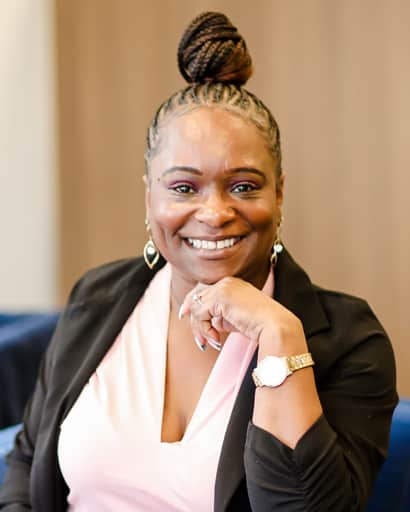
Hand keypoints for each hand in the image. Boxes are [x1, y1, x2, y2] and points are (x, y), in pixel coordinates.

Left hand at [179, 276, 305, 352]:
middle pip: (197, 294)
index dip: (192, 302)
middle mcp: (226, 281)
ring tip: (210, 342)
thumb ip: (221, 316)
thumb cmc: (260, 325)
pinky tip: (217, 339)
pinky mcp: (219, 297)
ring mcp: (222, 287)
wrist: (275, 326)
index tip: (185, 315)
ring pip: (196, 306)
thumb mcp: (235, 318)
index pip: (204, 289)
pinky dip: (204, 329)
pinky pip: (200, 314)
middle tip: (193, 333)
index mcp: (232, 283)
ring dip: (199, 328)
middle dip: (191, 314)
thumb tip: (208, 322)